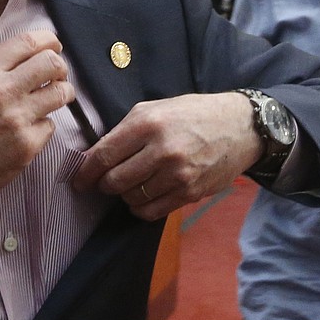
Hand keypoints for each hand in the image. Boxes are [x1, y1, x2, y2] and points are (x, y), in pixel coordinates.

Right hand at [0, 30, 73, 229]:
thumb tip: (29, 56)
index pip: (28, 42)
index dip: (49, 41)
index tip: (54, 47)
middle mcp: (0, 91)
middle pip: (52, 63)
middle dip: (60, 68)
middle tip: (58, 76)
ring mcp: (16, 118)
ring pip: (61, 92)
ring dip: (62, 93)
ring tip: (53, 98)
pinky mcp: (27, 144)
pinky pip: (50, 125)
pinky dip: (43, 126)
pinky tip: (28, 131)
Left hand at [72, 92, 259, 220]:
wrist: (240, 127)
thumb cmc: (193, 114)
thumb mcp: (155, 108)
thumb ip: (125, 130)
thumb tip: (96, 155)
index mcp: (148, 123)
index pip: (104, 155)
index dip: (86, 172)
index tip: (79, 180)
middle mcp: (162, 150)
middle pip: (114, 180)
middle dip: (104, 184)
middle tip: (106, 181)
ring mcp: (177, 174)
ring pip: (131, 198)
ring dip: (125, 195)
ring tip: (131, 183)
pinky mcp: (189, 192)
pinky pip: (151, 211)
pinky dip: (141, 207)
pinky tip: (143, 196)